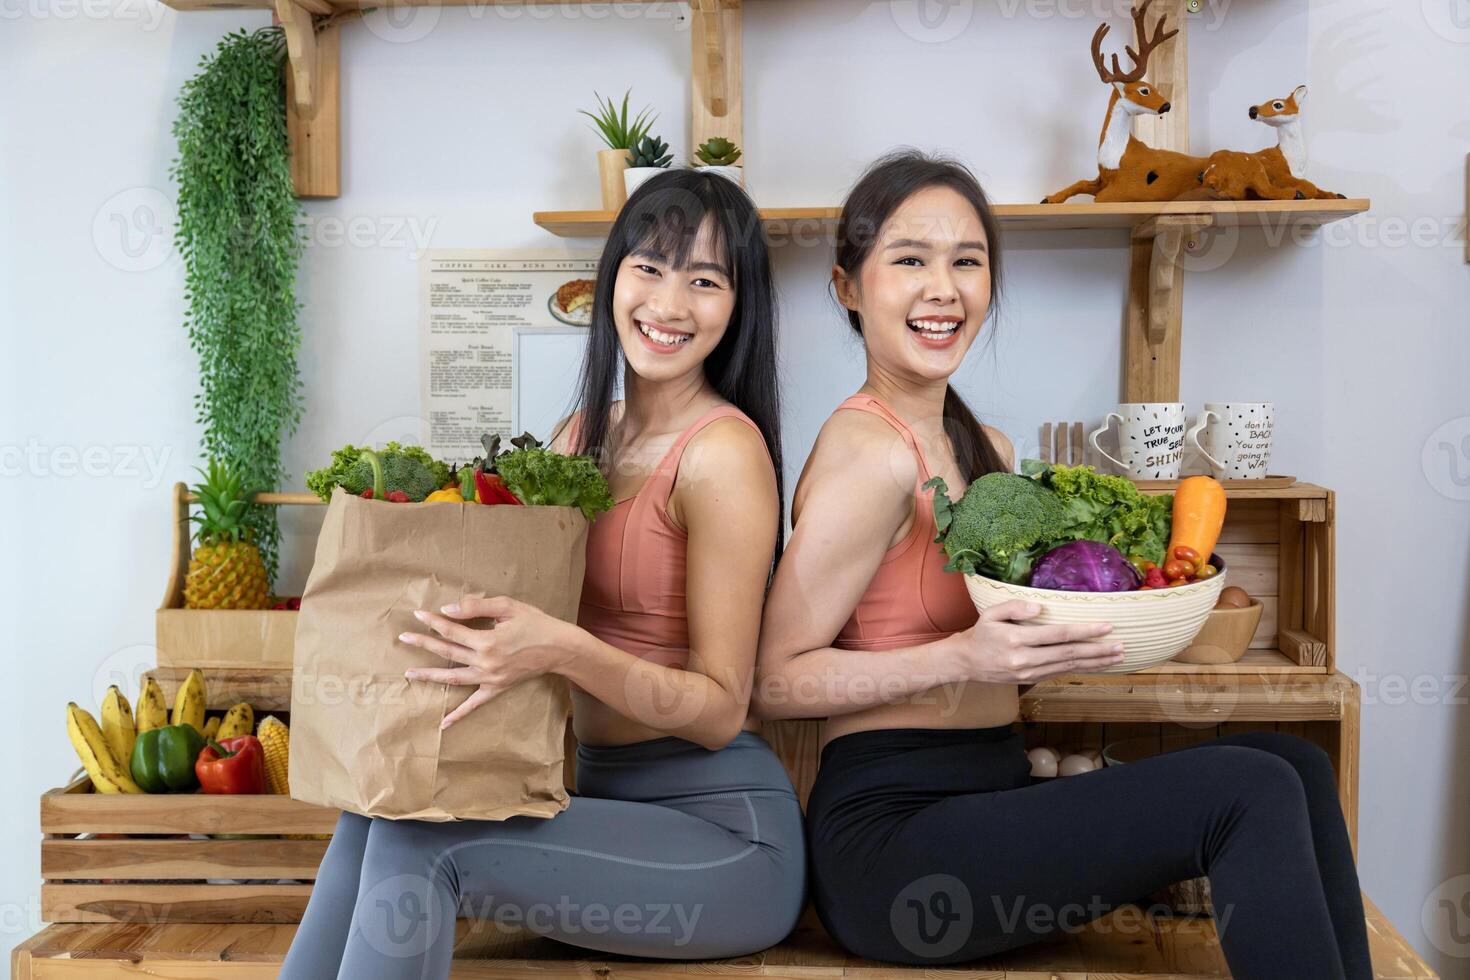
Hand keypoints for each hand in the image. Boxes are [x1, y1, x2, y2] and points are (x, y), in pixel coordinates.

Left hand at [398, 595, 575, 729]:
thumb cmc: (536, 623)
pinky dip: (459, 715)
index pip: (452, 629)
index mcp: (486, 641)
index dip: (433, 621)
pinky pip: (475, 704)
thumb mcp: (508, 607)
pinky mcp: (497, 688)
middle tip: (404, 637)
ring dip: (430, 676)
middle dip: (424, 643)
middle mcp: (485, 662)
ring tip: (410, 673)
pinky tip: (443, 724)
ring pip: (453, 678)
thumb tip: (448, 610)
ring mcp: (490, 678)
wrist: (560, 648)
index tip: (418, 615)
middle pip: (447, 652)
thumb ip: (476, 607)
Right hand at [951, 600, 1123, 682]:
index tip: (1106, 626)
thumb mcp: (991, 613)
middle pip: (1069, 654)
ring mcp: (1029, 672)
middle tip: (1120, 646)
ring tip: (1116, 656)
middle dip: (1098, 650)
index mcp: (1016, 639)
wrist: (966, 662)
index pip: (1058, 635)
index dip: (1084, 631)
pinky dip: (1082, 669)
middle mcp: (1025, 659)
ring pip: (1068, 666)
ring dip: (1095, 662)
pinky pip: (1061, 672)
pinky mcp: (1032, 679)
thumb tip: (1041, 607)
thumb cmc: (980, 633)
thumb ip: (1015, 606)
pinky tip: (1096, 665)